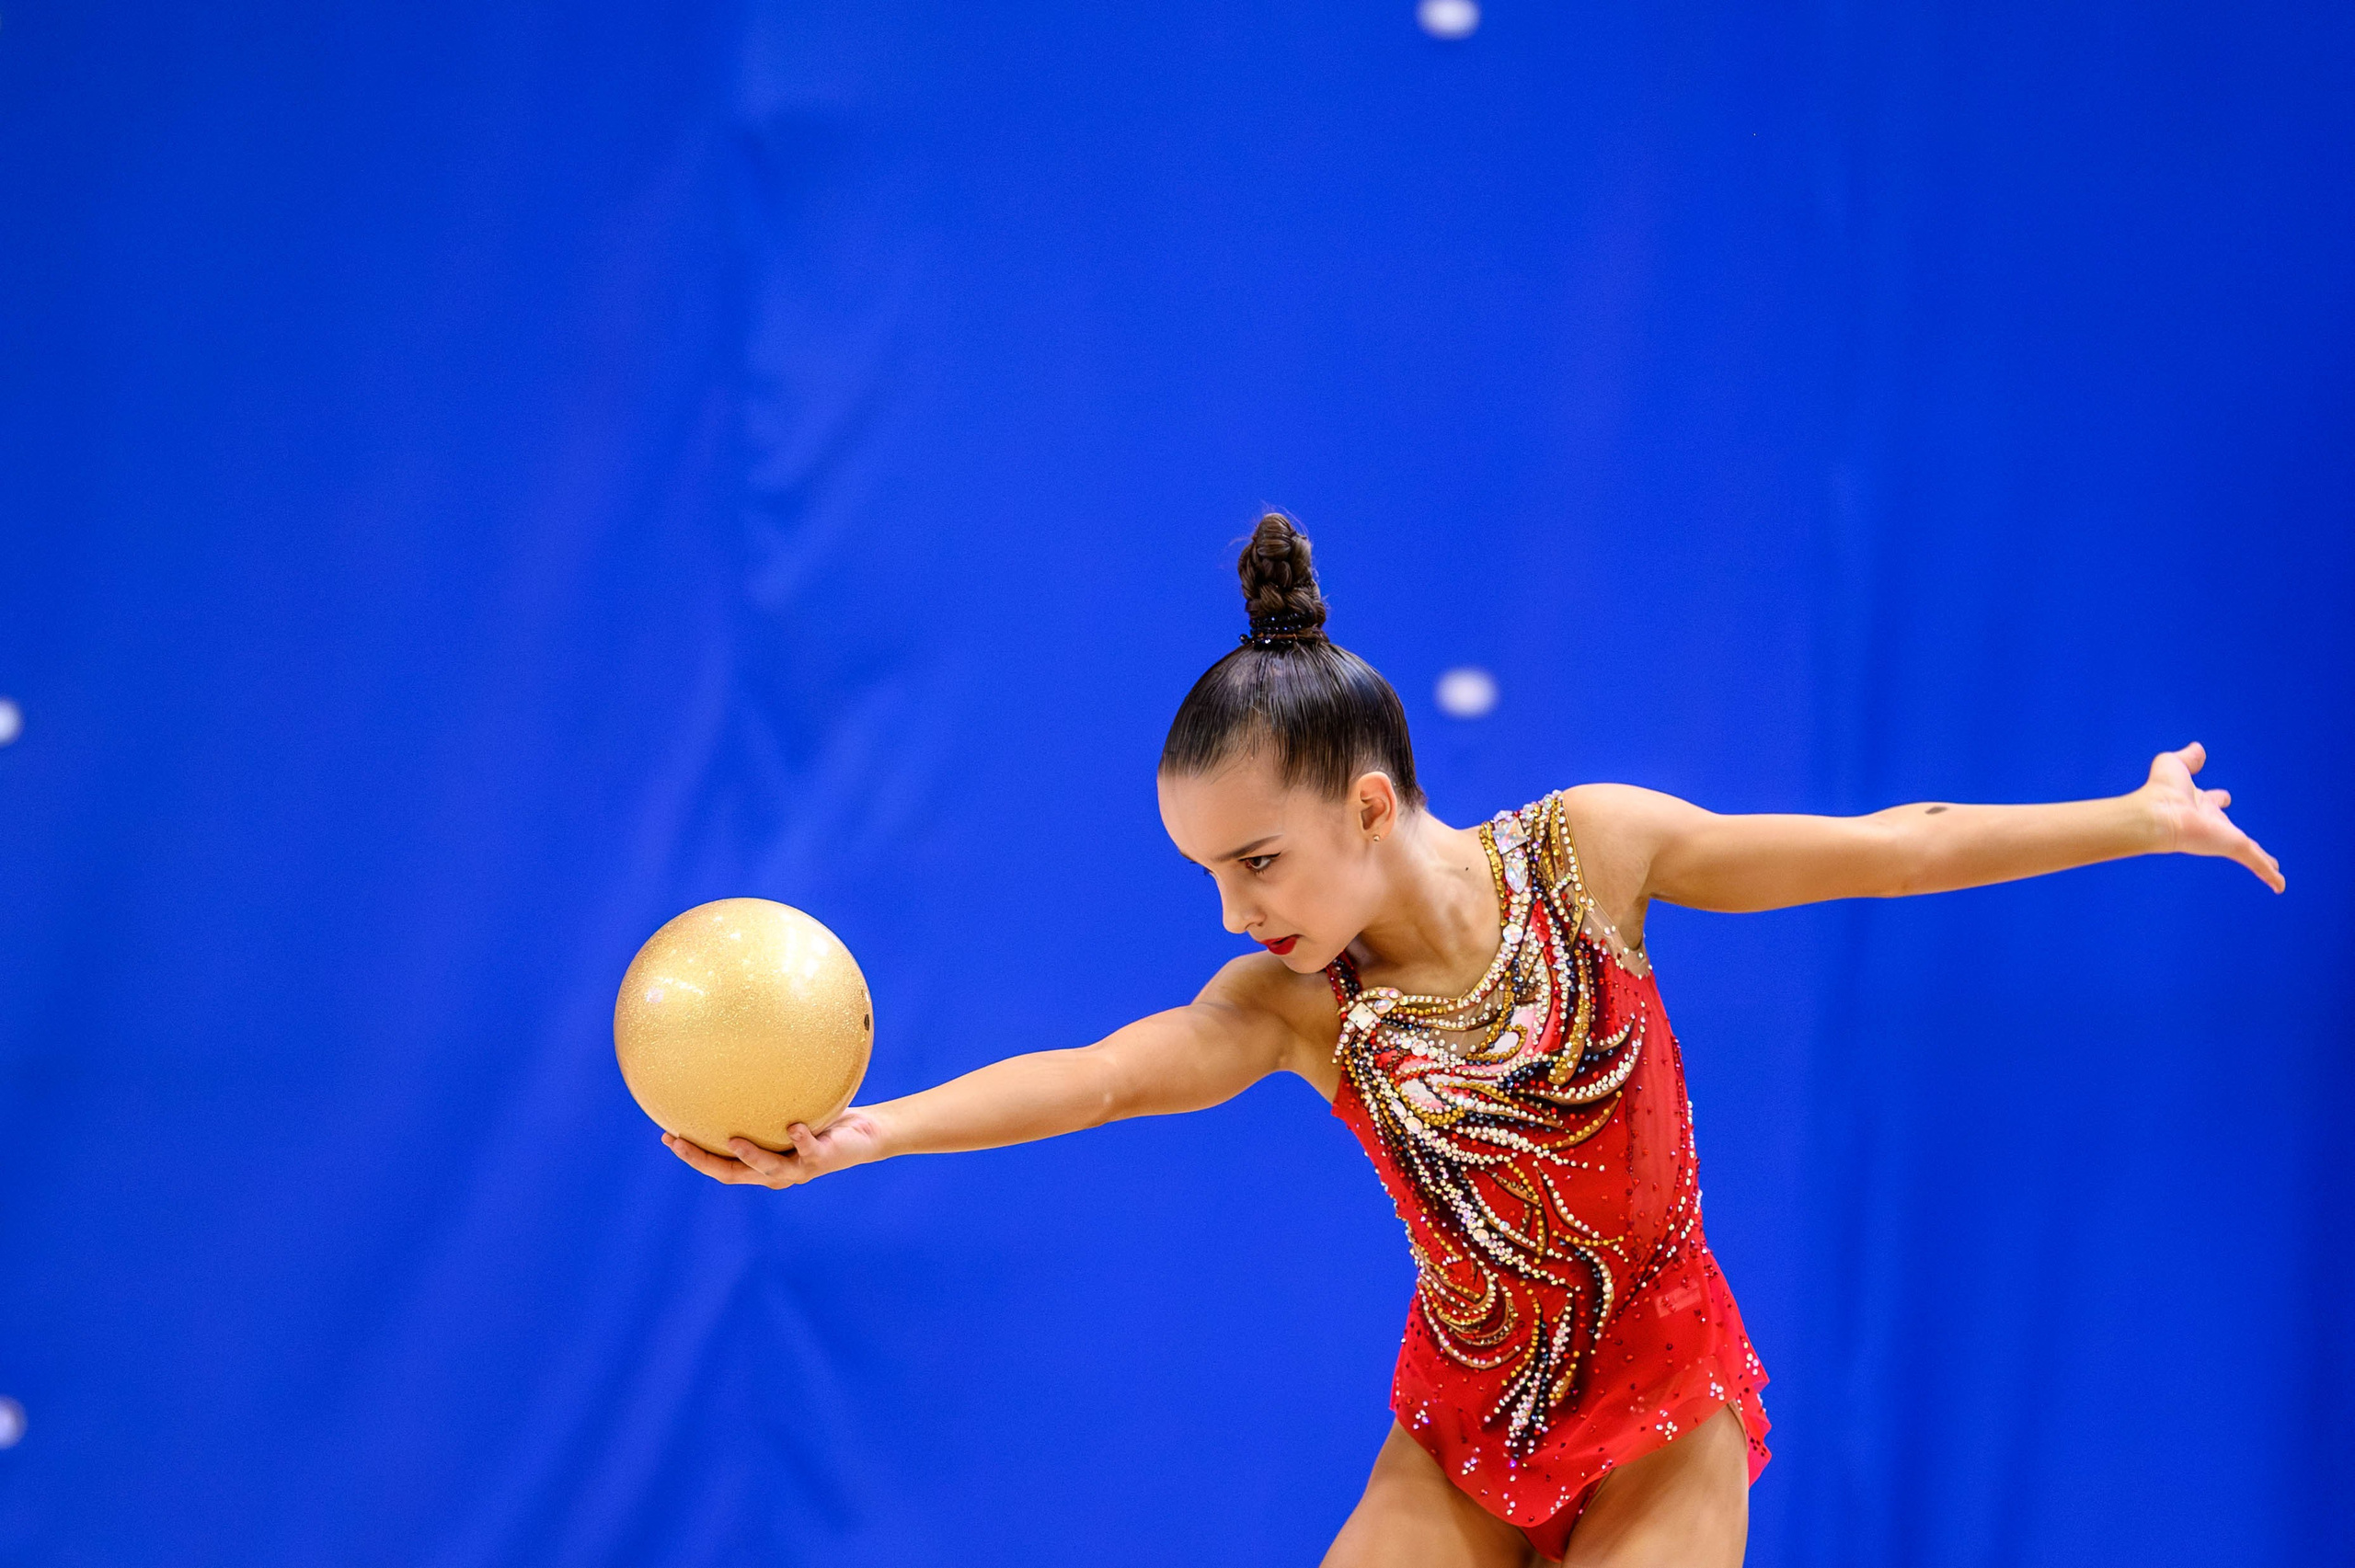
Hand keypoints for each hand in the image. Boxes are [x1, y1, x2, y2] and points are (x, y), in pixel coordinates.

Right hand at [661, 1107, 887, 1188]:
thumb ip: (765, 1098)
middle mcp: (776, 1171)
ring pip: (769, 1168)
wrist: (862, 1135)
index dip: (693, 1156)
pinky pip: (809, 1148)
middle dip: (703, 1160)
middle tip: (679, 1142)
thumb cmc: (821, 1119)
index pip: (720, 1165)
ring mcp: (799, 1167)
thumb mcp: (788, 1107)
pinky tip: (794, 1126)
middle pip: (732, 1173)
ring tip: (733, 1141)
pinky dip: (801, 1138)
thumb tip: (738, 1063)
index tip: (668, 1137)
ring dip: (751, 1156)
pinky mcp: (822, 1158)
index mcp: (762, 1163)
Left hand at [2138, 741, 2283, 892]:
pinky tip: (2279, 885)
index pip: (2211, 801)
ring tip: (2273, 870)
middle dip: (2239, 834)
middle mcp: (2211, 822)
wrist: (2159, 813)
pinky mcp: (2233, 847)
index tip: (2224, 797)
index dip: (2217, 798)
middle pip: (2229, 828)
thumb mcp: (2175, 764)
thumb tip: (2198, 748)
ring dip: (2261, 860)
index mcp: (2198, 803)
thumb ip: (2189, 758)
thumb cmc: (2161, 790)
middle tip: (2250, 844)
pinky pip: (2256, 862)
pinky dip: (2270, 875)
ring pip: (2247, 850)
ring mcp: (2223, 837)